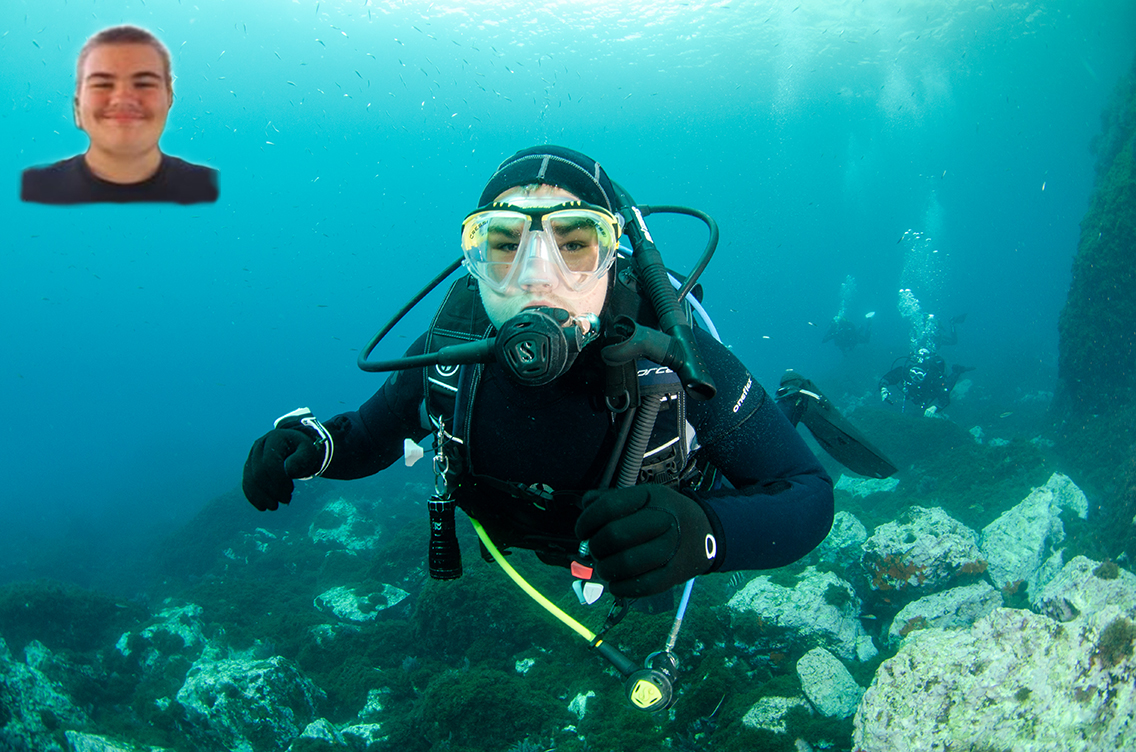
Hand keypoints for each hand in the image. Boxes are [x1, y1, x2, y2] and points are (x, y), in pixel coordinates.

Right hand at [242, 429, 322, 510]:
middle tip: (286, 500)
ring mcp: (252, 457)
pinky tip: (263, 507)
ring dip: (261, 496)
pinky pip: (246, 483)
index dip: (279, 480)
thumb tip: (288, 470)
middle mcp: (259, 446)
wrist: (295, 448)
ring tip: (275, 507)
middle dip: (272, 490)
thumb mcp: (308, 452)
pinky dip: (253, 497)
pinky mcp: (249, 468)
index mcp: (274, 439)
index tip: (291, 490)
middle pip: (258, 473)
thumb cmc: (303, 451)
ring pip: (250, 479)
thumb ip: (301, 459)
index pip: (270, 463)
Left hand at [576, 485, 717, 597]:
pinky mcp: (674, 574)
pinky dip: (620, 587)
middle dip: (595, 546)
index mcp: (652, 497)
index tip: (582, 531)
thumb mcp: (644, 496)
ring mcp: (671, 549)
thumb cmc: (666, 514)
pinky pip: (640, 586)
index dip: (587, 521)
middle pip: (614, 536)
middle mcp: (664, 520)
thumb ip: (612, 498)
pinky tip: (615, 583)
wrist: (707, 533)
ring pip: (624, 563)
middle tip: (595, 550)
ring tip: (604, 567)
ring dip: (604, 569)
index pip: (609, 507)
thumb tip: (585, 503)